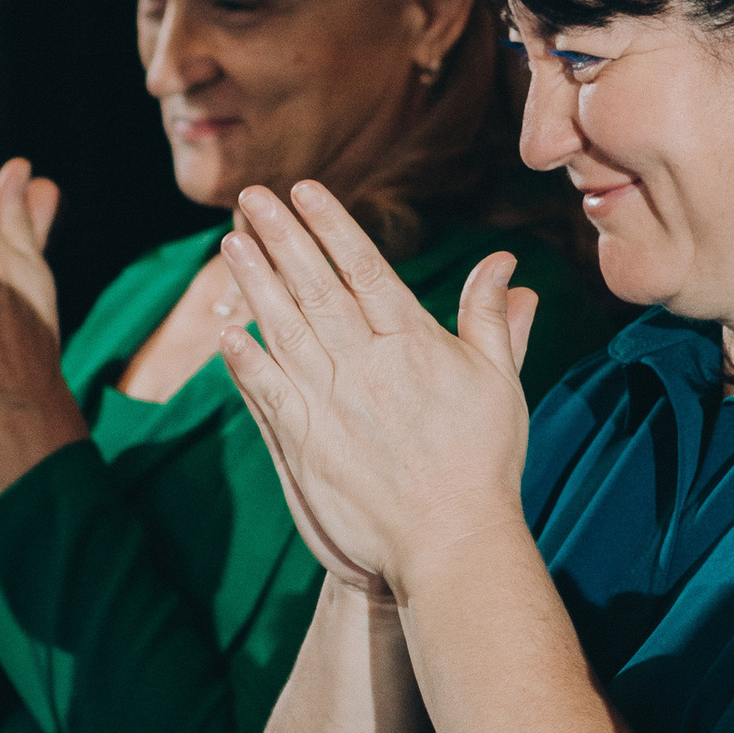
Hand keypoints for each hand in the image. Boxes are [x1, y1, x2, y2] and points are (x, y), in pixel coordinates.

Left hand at [216, 183, 538, 601]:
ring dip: (255, 285)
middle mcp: (367, 365)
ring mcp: (331, 404)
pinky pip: (268, 392)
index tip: (304, 190)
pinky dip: (246, 362)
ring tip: (231, 244)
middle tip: (252, 197)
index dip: (332, 226)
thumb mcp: (500, 383)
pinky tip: (229, 332)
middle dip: (282, 238)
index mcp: (414, 344)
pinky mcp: (305, 444)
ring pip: (285, 329)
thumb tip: (505, 263)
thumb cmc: (483, 463)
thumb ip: (492, 319)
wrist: (451, 542)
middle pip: (316, 287)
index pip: (365, 269)